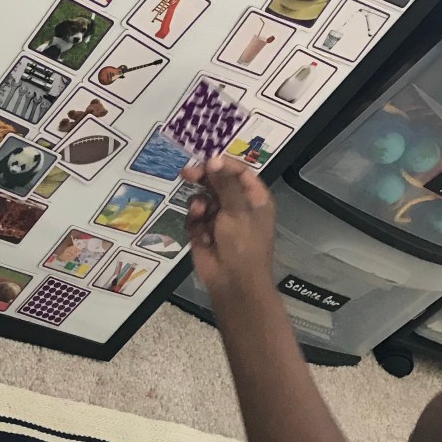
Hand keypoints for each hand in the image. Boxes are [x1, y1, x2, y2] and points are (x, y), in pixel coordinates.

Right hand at [182, 156, 275, 304]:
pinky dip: (194, 223)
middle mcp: (237, 206)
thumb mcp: (237, 210)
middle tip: (187, 174)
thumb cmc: (243, 244)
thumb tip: (213, 159)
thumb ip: (224, 183)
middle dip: (203, 179)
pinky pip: (194, 218)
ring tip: (199, 213)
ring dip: (198, 204)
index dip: (222, 165)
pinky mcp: (203, 233)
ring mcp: (219, 219)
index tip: (206, 161)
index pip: (239, 172)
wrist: (233, 282)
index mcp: (254, 198)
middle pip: (217, 183)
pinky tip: (199, 234)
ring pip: (202, 199)